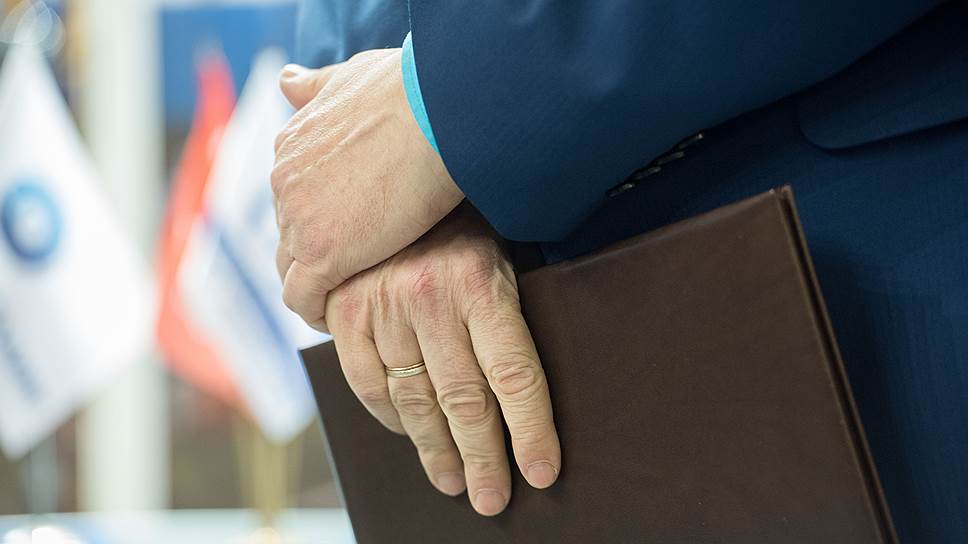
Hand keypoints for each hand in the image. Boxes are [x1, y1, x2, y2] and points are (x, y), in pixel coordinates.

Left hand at [273, 49, 462, 331]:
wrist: (437, 114)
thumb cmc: (409, 90)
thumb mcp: (351, 76)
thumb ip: (317, 85)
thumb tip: (288, 81)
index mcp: (292, 144)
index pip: (292, 195)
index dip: (315, 216)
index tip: (342, 231)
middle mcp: (284, 182)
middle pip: (289, 232)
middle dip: (313, 250)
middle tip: (346, 271)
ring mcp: (299, 222)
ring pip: (291, 267)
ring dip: (312, 285)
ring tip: (341, 301)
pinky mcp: (322, 256)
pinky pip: (302, 299)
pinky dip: (315, 313)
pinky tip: (338, 321)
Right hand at [325, 204, 560, 515]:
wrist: (396, 160)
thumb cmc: (466, 215)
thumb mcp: (502, 247)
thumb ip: (509, 311)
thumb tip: (527, 389)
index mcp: (480, 281)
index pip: (514, 375)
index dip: (530, 431)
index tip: (541, 472)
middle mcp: (430, 297)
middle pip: (466, 400)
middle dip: (484, 459)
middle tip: (494, 498)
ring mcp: (382, 305)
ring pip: (416, 401)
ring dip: (438, 451)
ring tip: (457, 484)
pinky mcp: (345, 311)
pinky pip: (369, 383)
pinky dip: (391, 419)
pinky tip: (411, 439)